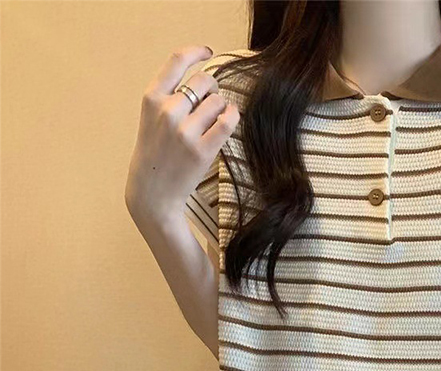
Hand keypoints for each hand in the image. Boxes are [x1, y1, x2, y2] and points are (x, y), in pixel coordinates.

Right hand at [124, 45, 239, 224]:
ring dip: (221, 107)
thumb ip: (170, 98)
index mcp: (152, 99)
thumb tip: (205, 81)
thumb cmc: (155, 154)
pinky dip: (233, 116)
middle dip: (213, 88)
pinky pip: (228, 121)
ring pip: (218, 101)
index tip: (208, 52)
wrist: (152, 192)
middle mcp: (168, 111)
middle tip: (210, 103)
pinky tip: (229, 120)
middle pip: (204, 80)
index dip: (196, 52)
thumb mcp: (151, 119)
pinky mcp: (203, 150)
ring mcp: (185, 132)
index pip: (177, 61)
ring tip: (214, 121)